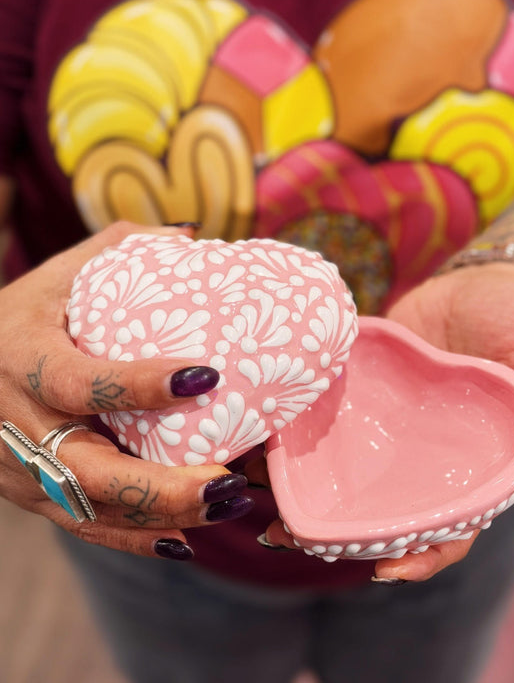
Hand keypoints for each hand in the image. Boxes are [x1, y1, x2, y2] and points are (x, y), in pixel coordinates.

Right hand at [0, 222, 252, 558]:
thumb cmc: (18, 316)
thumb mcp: (55, 276)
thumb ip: (118, 248)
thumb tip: (190, 236)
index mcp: (21, 358)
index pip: (80, 381)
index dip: (139, 385)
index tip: (205, 374)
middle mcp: (16, 422)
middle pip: (89, 470)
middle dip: (163, 485)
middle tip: (230, 480)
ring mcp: (20, 468)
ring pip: (93, 509)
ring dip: (164, 516)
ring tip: (230, 503)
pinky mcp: (31, 494)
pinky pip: (85, 527)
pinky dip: (136, 538)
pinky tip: (189, 538)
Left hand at [260, 262, 513, 581]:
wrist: (476, 280)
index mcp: (471, 465)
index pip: (448, 525)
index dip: (419, 553)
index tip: (381, 568)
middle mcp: (422, 457)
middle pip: (378, 510)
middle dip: (335, 530)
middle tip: (288, 535)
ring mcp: (385, 429)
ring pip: (340, 474)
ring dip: (299, 488)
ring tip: (255, 491)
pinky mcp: (357, 394)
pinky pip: (322, 423)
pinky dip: (292, 437)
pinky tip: (260, 440)